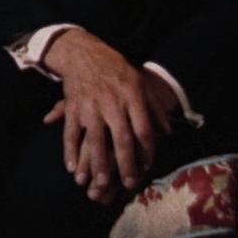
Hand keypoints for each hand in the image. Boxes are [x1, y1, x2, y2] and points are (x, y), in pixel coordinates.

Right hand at [41, 28, 177, 203]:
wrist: (84, 53)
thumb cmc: (116, 68)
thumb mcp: (140, 82)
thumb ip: (155, 108)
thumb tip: (167, 133)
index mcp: (132, 97)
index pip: (144, 130)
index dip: (148, 150)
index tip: (148, 166)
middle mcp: (112, 104)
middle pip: (122, 140)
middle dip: (126, 164)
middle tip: (129, 183)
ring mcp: (91, 107)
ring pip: (95, 141)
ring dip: (98, 164)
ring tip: (101, 184)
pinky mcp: (73, 107)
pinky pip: (71, 133)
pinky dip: (69, 151)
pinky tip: (71, 168)